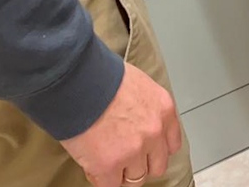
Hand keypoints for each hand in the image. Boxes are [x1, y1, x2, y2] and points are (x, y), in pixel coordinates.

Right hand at [61, 63, 182, 186]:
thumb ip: (142, 105)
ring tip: (106, 162)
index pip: (171, 144)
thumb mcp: (135, 83)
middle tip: (124, 158)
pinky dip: (101, 179)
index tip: (146, 151)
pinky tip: (93, 167)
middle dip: (141, 164)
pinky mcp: (109, 165)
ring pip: (135, 179)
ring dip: (121, 173)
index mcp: (163, 109)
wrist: (77, 80)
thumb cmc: (100, 74)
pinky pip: (110, 185)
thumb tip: (134, 118)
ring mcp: (134, 151)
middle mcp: (154, 132)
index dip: (156, 150)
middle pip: (157, 165)